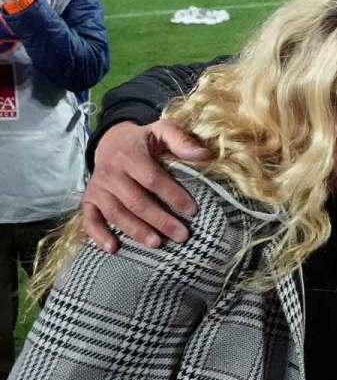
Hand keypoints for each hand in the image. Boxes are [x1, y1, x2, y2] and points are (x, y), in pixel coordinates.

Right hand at [82, 120, 211, 252]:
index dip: (173, 195)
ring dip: (136, 231)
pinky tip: (113, 249)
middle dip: (160, 220)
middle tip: (182, 236)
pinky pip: (89, 219)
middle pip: (136, 201)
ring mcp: (98, 188)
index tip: (192, 210)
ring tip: (157, 244)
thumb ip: (181, 140)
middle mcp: (110, 173)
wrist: (111, 141)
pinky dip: (99, 235)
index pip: (153, 179)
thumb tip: (204, 155)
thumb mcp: (162, 130)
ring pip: (116, 213)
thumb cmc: (143, 141)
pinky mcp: (89, 200)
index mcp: (129, 155)